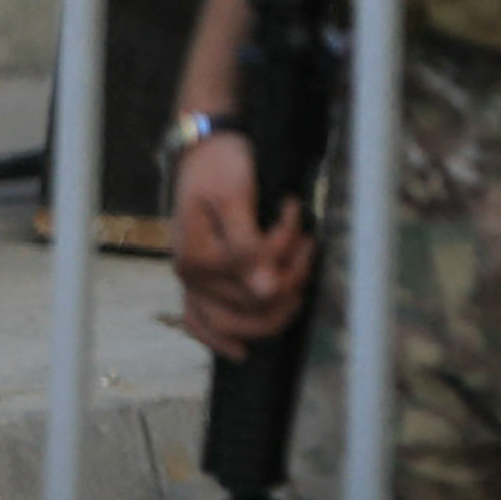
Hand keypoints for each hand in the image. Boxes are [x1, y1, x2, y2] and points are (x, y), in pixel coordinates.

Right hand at [170, 133, 312, 358]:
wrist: (203, 149)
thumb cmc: (220, 166)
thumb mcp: (234, 195)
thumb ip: (248, 245)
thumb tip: (266, 291)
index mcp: (199, 258)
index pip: (258, 279)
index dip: (286, 248)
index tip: (295, 210)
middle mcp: (192, 278)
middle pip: (254, 305)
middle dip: (294, 276)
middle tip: (308, 242)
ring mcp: (193, 282)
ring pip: (239, 319)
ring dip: (280, 299)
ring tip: (298, 263)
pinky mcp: (197, 280)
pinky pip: (201, 323)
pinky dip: (221, 338)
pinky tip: (241, 350)